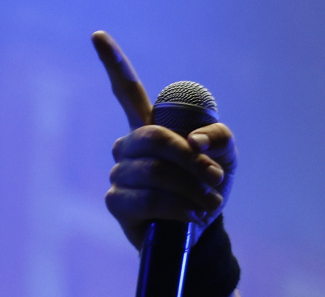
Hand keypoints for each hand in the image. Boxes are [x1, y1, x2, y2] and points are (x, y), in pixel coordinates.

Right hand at [92, 31, 235, 248]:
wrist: (201, 232)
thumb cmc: (208, 188)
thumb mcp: (226, 158)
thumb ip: (219, 138)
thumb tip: (196, 141)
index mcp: (149, 127)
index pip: (127, 91)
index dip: (113, 64)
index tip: (98, 35)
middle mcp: (129, 146)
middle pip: (155, 138)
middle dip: (191, 160)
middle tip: (216, 179)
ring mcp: (120, 174)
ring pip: (155, 172)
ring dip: (192, 188)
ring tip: (211, 203)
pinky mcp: (118, 203)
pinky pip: (148, 199)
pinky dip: (179, 207)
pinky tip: (193, 215)